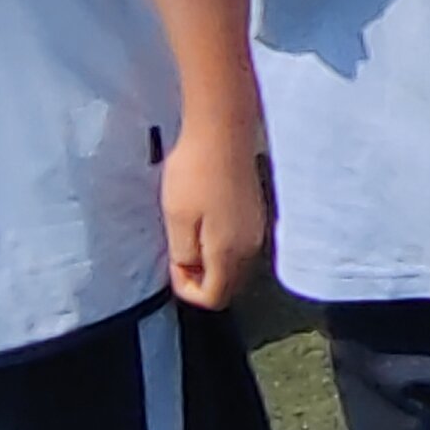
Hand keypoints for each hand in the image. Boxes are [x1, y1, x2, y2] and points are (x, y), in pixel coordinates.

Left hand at [161, 114, 269, 307]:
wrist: (223, 132)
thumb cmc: (195, 174)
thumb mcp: (176, 219)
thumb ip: (184, 254)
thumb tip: (190, 269)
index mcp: (230, 253)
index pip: (213, 298)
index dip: (187, 289)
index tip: (172, 260)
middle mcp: (250, 247)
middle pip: (227, 285)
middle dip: (200, 277)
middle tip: (178, 250)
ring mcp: (257, 230)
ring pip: (233, 266)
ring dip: (210, 260)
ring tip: (189, 232)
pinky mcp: (256, 214)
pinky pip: (239, 245)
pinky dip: (221, 244)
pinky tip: (205, 219)